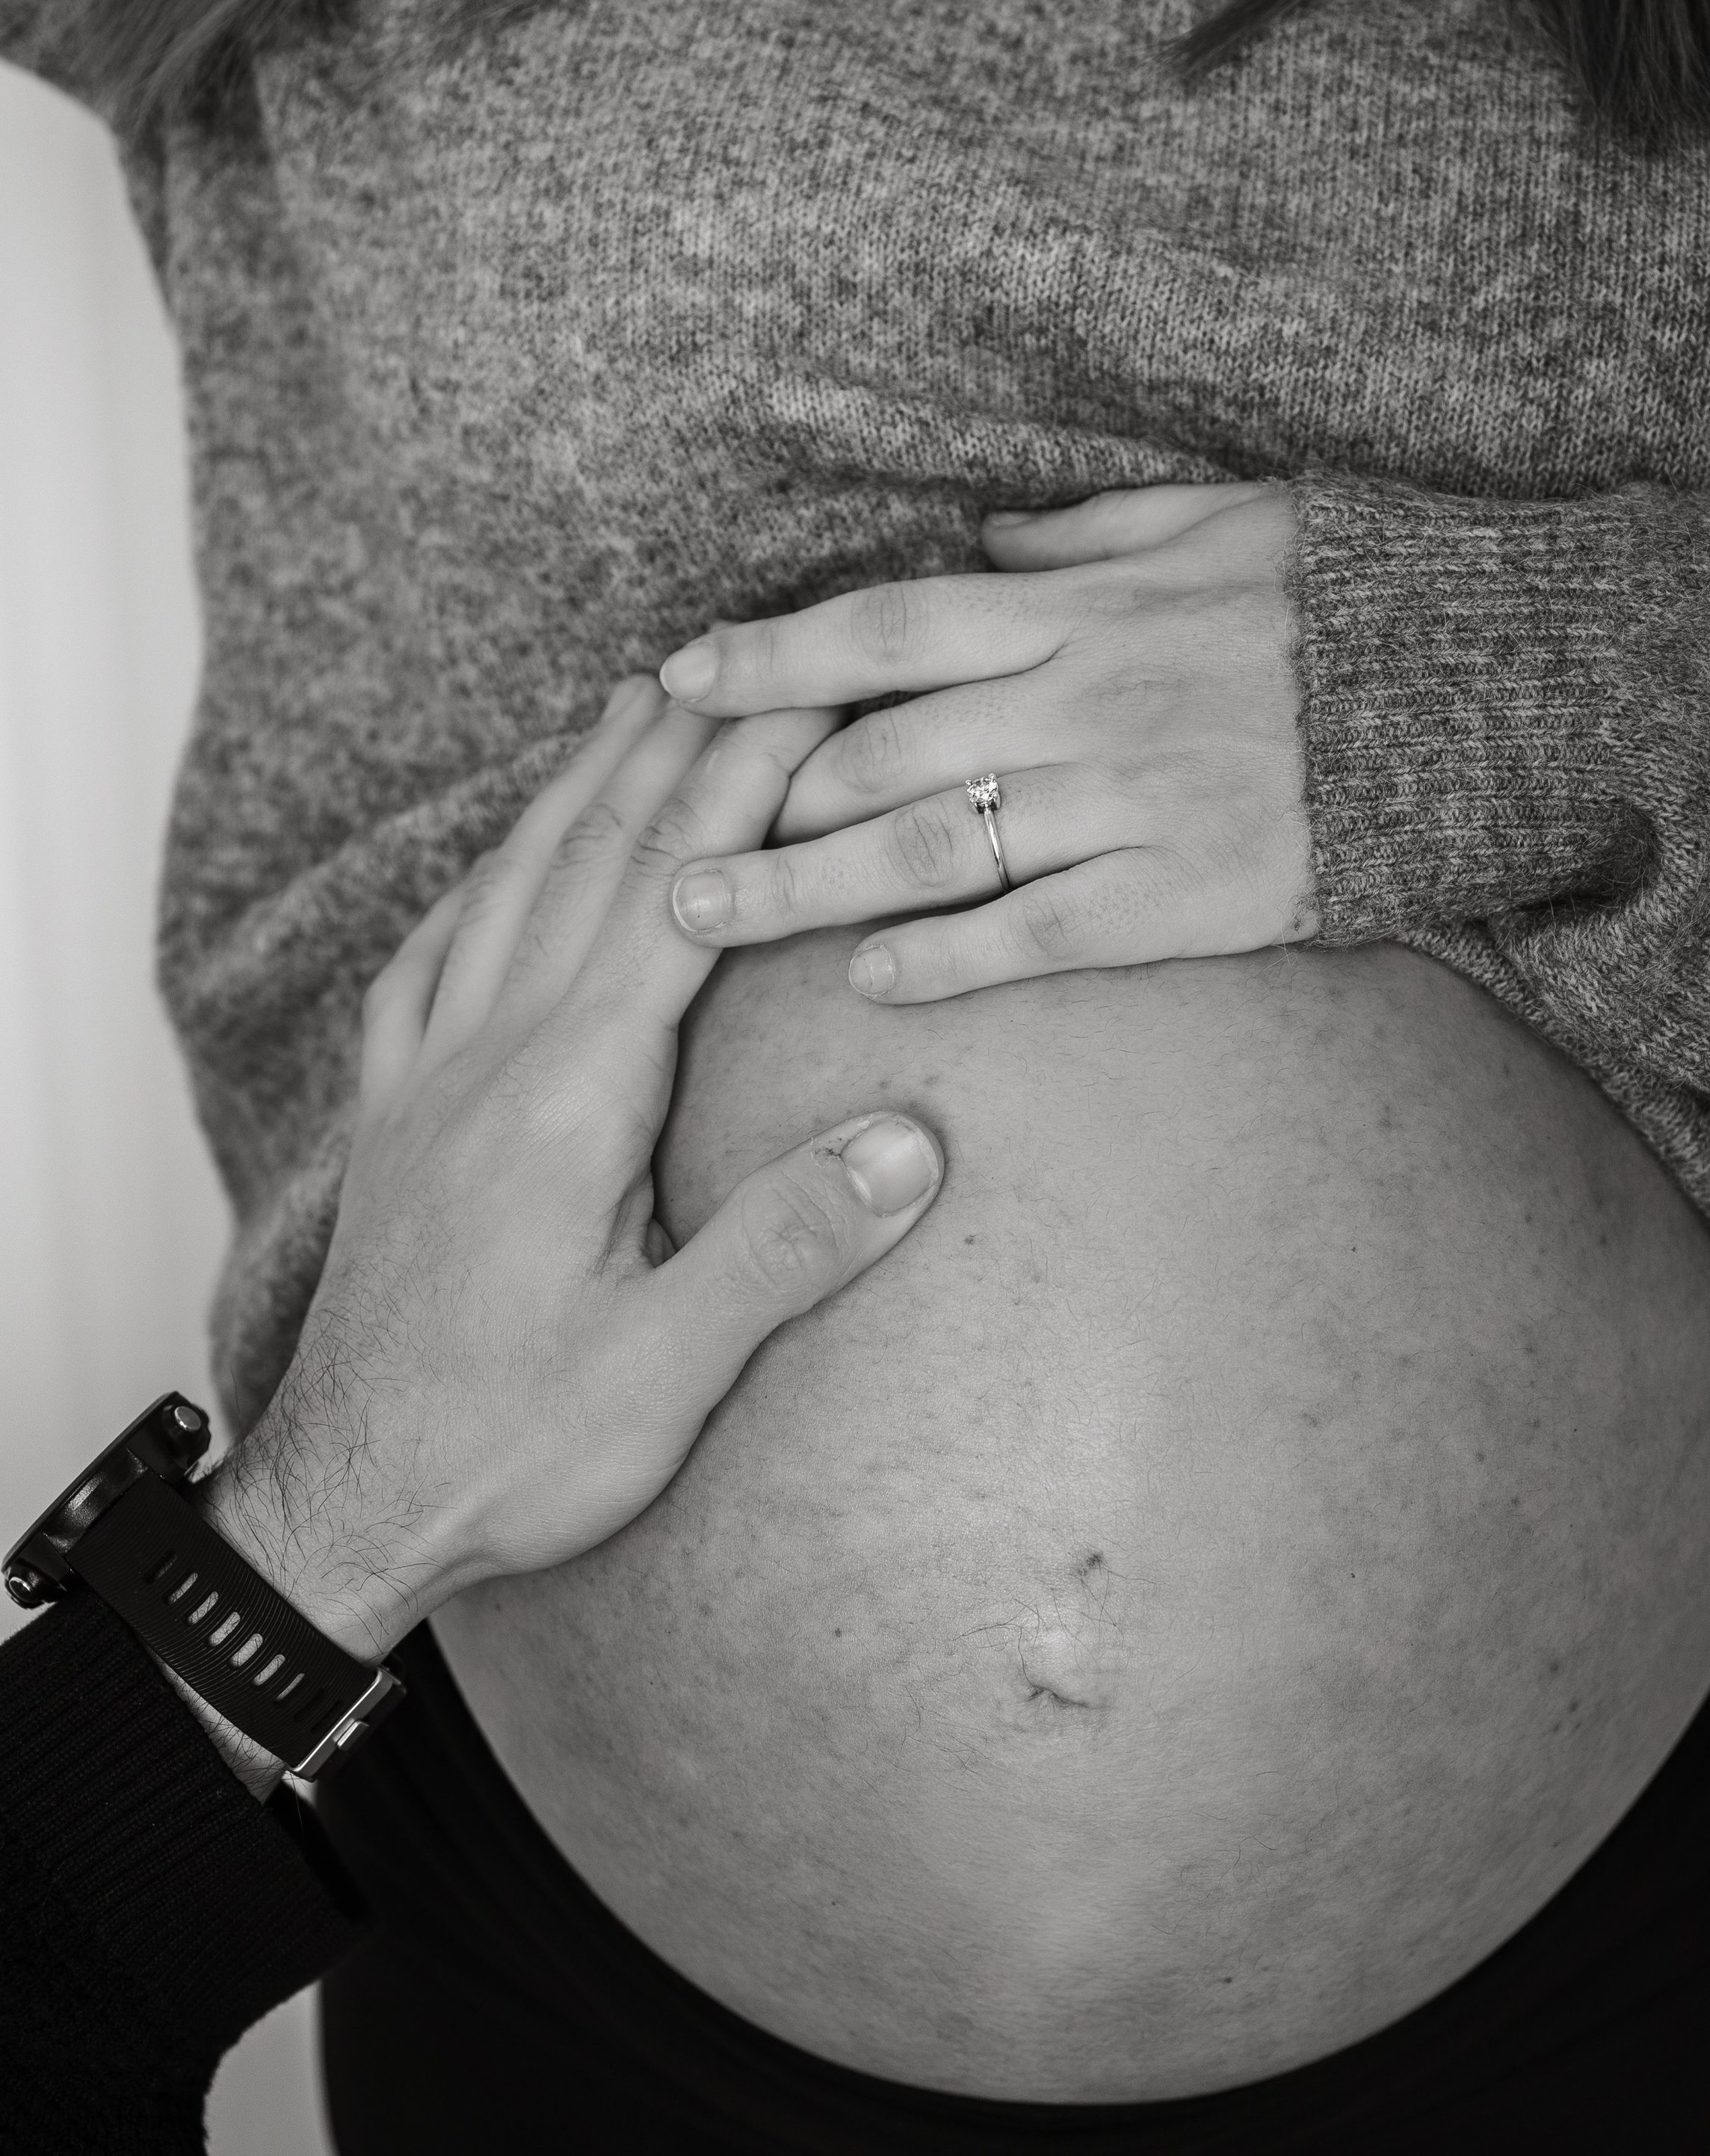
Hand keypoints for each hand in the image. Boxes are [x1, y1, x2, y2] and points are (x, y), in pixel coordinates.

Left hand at [208, 680, 943, 1674]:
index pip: (674, 904)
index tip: (811, 697)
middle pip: (592, 866)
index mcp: (568, 1102)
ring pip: (508, 893)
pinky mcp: (394, 1121)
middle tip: (742, 651)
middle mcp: (489, 1061)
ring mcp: (428, 1082)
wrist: (348, 1504)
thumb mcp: (670, 1370)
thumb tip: (914, 1141)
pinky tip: (497, 865)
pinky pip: (430, 961)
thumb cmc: (511, 1448)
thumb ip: (787, 1245)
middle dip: (675, 750)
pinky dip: (479, 884)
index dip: (745, 791)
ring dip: (578, 789)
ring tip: (632, 705)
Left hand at [657, 483, 1316, 1002]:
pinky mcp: (1189, 895)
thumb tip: (981, 543)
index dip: (774, 658)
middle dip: (756, 803)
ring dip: (809, 889)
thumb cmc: (1344, 597)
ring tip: (707, 925)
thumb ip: (1086, 536)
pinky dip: (950, 958)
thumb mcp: (1218, 520)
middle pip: (881, 754)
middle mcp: (1085, 700)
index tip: (677, 682)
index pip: (886, 628)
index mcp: (1080, 609)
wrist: (1490, 686)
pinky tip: (868, 980)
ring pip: (937, 849)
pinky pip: (1043, 931)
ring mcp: (1134, 802)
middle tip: (657, 853)